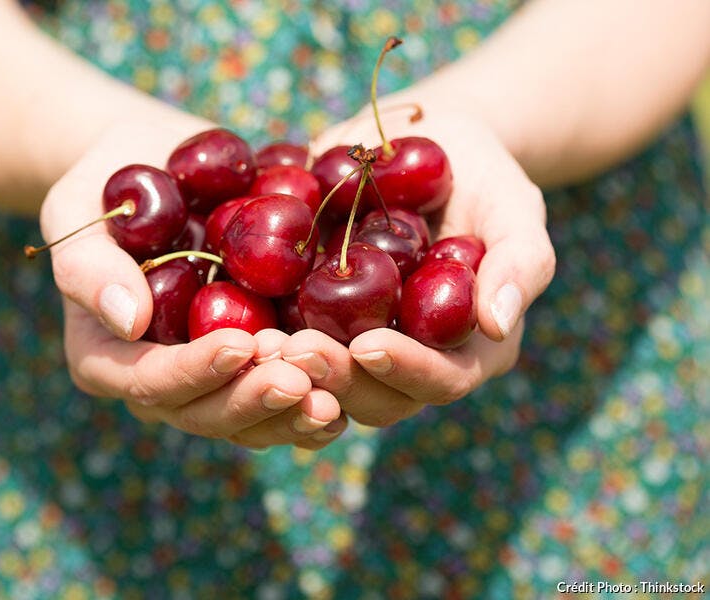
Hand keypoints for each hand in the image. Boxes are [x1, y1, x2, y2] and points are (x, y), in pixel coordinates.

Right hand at [40, 123, 345, 449]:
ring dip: (291, 413)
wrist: (154, 170)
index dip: (194, 371)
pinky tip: (351, 393)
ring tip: (335, 395)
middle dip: (253, 400)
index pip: (148, 382)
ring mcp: (208, 378)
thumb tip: (127, 319)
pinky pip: (281, 400)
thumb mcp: (76, 210)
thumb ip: (88, 265)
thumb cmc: (104, 187)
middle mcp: (159, 382)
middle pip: (204, 414)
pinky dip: (315, 402)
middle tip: (302, 380)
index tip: (239, 343)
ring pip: (249, 421)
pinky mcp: (250, 362)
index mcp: (107, 357)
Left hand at [288, 96, 554, 424]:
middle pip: (375, 397)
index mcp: (468, 348)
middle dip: (334, 378)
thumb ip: (519, 262)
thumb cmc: (482, 175)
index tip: (366, 345)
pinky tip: (235, 326)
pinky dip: (265, 346)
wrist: (425, 144)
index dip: (405, 371)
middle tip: (291, 349)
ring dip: (292, 372)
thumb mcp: (512, 205)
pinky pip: (291, 348)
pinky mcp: (321, 323)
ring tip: (258, 343)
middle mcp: (413, 360)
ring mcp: (363, 346)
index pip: (442, 381)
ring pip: (327, 385)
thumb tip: (498, 324)